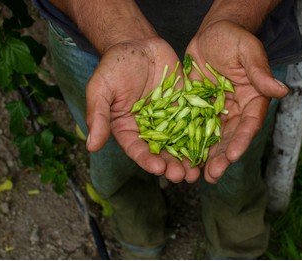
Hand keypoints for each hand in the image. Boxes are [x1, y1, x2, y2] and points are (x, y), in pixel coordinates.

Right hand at [85, 38, 200, 182]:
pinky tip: (210, 147)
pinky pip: (194, 123)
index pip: (137, 149)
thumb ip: (97, 116)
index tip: (158, 169)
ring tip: (197, 171)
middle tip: (183, 176)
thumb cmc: (115, 66)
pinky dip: (201, 136)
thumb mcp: (101, 89)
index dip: (148, 160)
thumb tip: (91, 146)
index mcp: (128, 129)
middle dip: (172, 166)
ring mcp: (169, 119)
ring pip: (179, 143)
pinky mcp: (184, 108)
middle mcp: (149, 129)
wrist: (138, 44)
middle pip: (161, 152)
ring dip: (188, 158)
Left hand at [186, 20, 288, 182]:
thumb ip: (260, 72)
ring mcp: (215, 112)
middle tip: (213, 175)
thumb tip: (282, 90)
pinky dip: (188, 143)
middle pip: (230, 138)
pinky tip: (181, 158)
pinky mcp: (197, 109)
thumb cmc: (234, 38)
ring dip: (205, 157)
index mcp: (252, 100)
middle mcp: (235, 111)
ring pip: (211, 139)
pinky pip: (192, 128)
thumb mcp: (248, 51)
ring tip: (197, 176)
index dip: (241, 140)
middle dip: (222, 157)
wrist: (212, 34)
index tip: (233, 156)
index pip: (248, 124)